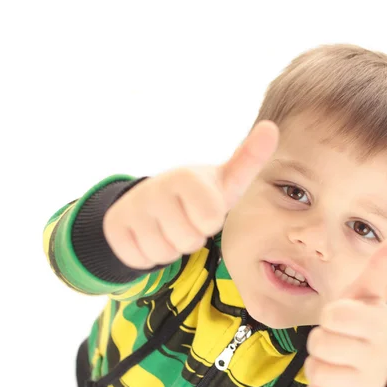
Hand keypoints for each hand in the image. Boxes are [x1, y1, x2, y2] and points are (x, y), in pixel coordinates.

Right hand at [103, 121, 278, 268]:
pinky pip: (141, 259)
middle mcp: (156, 188)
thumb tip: (271, 127)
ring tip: (168, 227)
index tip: (203, 206)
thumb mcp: (226, 181)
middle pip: (188, 241)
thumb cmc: (199, 195)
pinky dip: (148, 254)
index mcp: (186, 176)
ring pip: (164, 252)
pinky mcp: (115, 227)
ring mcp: (133, 207)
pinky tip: (149, 234)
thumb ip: (248, 159)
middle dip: (191, 237)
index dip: (208, 221)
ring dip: (170, 247)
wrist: (151, 201)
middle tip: (185, 219)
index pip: (210, 220)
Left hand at [304, 236, 386, 386]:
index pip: (335, 314)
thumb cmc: (361, 331)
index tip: (340, 320)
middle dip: (321, 341)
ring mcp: (364, 383)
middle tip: (337, 343)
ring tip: (336, 363)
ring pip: (315, 369)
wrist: (374, 381)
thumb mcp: (368, 299)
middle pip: (319, 342)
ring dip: (318, 365)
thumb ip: (379, 270)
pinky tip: (336, 384)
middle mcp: (375, 354)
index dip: (330, 317)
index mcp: (376, 323)